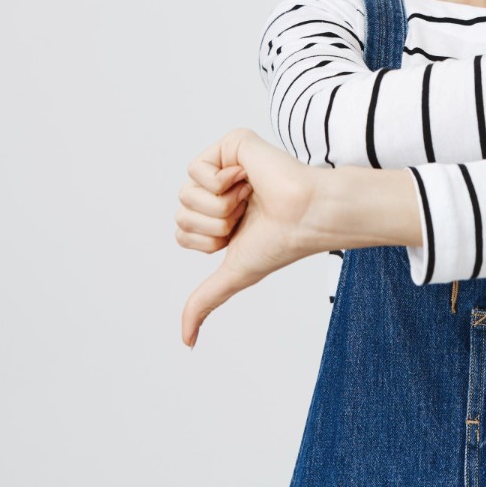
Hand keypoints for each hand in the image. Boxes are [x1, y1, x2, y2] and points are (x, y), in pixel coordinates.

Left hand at [179, 128, 318, 347]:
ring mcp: (225, 165)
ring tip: (251, 198)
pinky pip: (196, 167)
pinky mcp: (232, 144)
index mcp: (220, 215)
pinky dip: (221, 181)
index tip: (240, 235)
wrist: (305, 216)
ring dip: (219, 205)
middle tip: (247, 216)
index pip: (182, 230)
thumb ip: (204, 303)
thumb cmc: (280, 243)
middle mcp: (220, 190)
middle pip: (180, 211)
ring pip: (186, 192)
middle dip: (212, 224)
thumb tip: (186, 342)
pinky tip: (248, 180)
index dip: (206, 240)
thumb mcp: (233, 275)